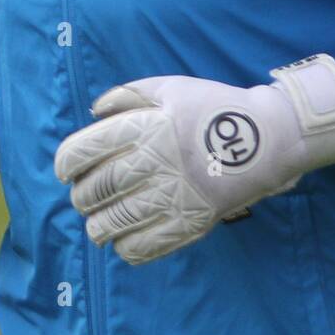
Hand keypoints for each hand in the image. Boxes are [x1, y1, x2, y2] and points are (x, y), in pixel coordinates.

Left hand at [54, 54, 334, 263]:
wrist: (267, 137)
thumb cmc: (214, 108)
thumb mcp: (171, 87)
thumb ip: (128, 95)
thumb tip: (93, 112)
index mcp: (145, 127)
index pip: (85, 151)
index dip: (67, 164)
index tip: (67, 171)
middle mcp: (154, 162)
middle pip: (95, 190)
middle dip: (82, 197)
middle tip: (85, 198)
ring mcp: (172, 196)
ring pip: (113, 223)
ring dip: (97, 226)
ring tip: (99, 224)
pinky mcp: (190, 222)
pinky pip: (144, 246)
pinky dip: (126, 248)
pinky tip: (125, 241)